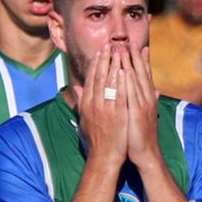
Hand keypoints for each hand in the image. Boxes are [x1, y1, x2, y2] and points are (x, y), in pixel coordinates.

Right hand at [74, 44, 128, 167]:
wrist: (105, 157)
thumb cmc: (96, 138)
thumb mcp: (84, 118)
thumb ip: (81, 101)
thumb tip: (76, 86)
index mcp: (87, 104)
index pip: (91, 79)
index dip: (96, 63)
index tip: (101, 50)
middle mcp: (94, 105)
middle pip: (99, 77)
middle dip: (105, 59)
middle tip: (109, 44)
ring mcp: (105, 110)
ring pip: (110, 83)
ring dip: (115, 66)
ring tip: (119, 51)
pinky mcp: (117, 116)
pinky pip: (120, 95)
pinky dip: (122, 82)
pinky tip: (126, 70)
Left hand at [124, 46, 161, 168]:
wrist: (146, 154)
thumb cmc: (142, 135)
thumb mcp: (147, 115)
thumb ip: (149, 100)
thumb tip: (155, 90)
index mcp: (148, 99)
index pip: (145, 75)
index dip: (142, 60)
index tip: (138, 45)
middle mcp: (147, 98)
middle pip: (141, 73)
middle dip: (135, 56)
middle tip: (130, 40)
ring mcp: (143, 105)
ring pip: (135, 80)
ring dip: (130, 63)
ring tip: (124, 48)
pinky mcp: (136, 113)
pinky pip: (131, 94)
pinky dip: (128, 81)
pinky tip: (123, 70)